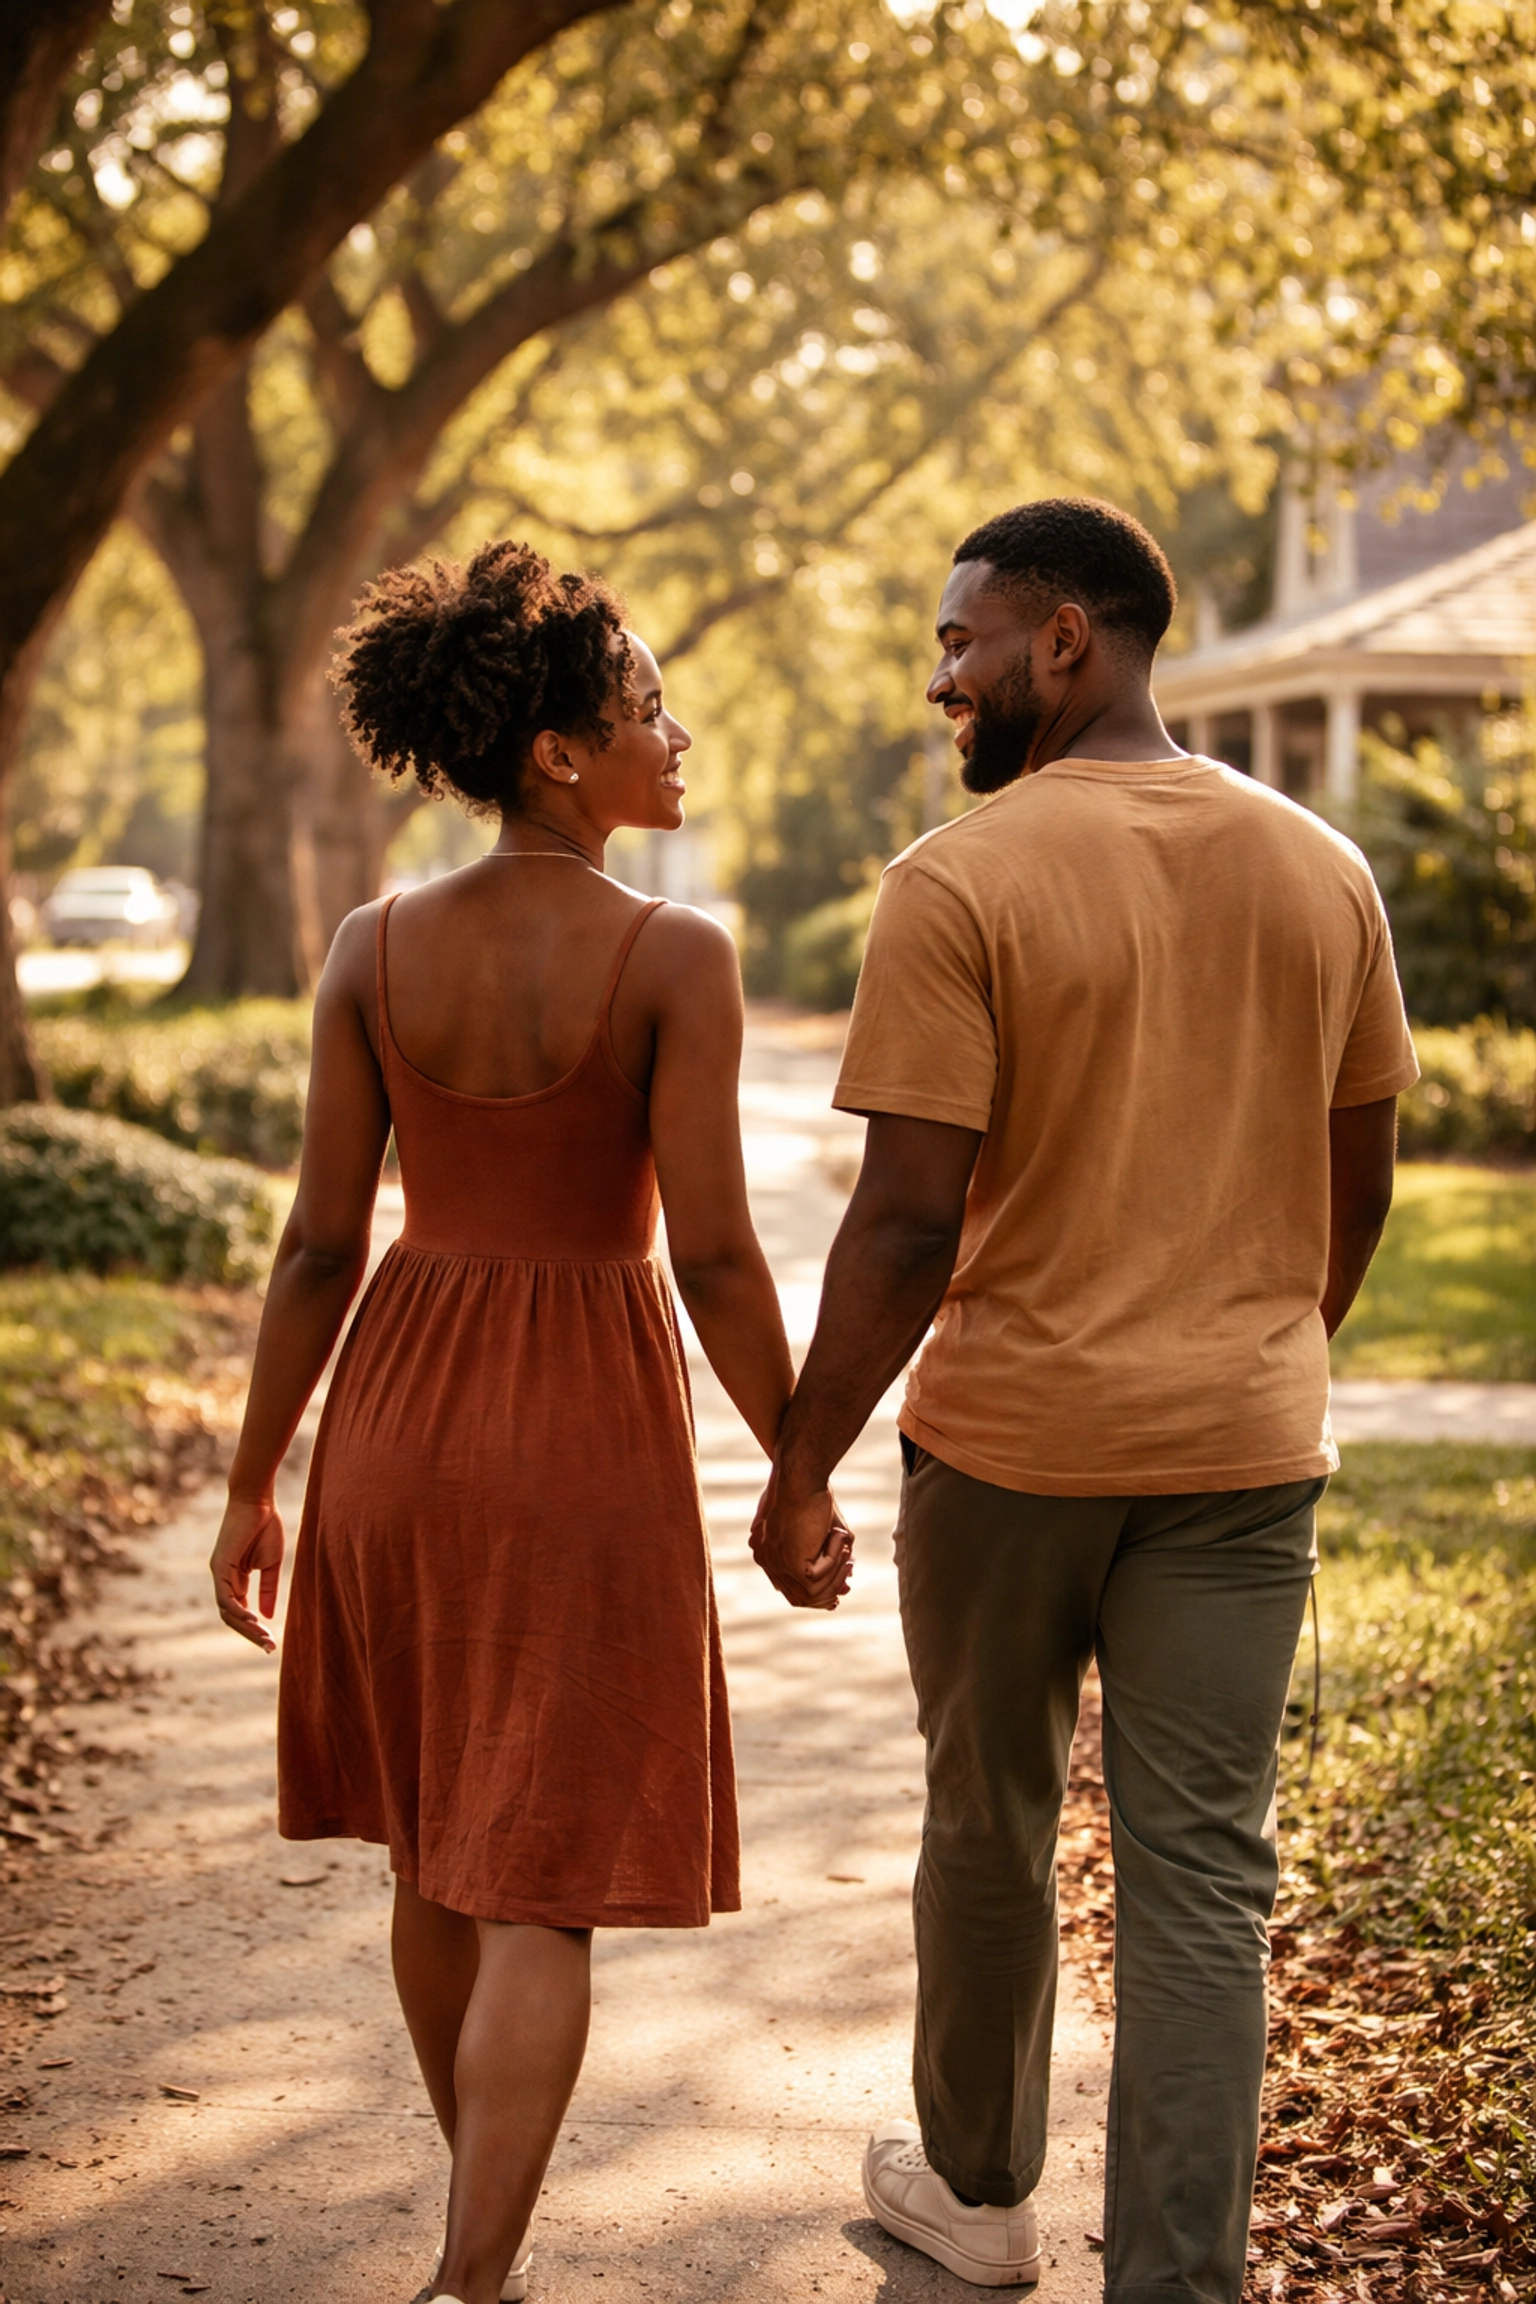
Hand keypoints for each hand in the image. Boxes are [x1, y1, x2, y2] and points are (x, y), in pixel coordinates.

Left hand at [210, 1493, 283, 1651]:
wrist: (258, 1500)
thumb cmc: (265, 1526)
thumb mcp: (271, 1564)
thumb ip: (268, 1589)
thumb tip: (268, 1616)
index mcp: (234, 1578)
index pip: (240, 1611)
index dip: (255, 1628)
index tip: (272, 1642)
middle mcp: (223, 1579)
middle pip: (232, 1617)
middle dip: (251, 1634)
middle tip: (270, 1648)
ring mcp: (219, 1574)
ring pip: (227, 1612)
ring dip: (246, 1628)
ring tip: (265, 1639)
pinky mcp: (220, 1567)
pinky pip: (226, 1598)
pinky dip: (240, 1612)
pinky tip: (255, 1621)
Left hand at [750, 1463, 853, 1610]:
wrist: (801, 1477)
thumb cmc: (813, 1494)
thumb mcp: (825, 1531)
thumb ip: (832, 1558)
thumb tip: (848, 1585)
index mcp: (768, 1553)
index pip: (791, 1588)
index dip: (817, 1593)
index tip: (839, 1591)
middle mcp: (767, 1562)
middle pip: (799, 1598)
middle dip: (827, 1593)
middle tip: (848, 1585)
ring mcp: (776, 1565)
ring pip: (812, 1593)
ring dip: (835, 1573)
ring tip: (846, 1548)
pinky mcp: (789, 1564)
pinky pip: (819, 1577)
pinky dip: (834, 1558)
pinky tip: (836, 1535)